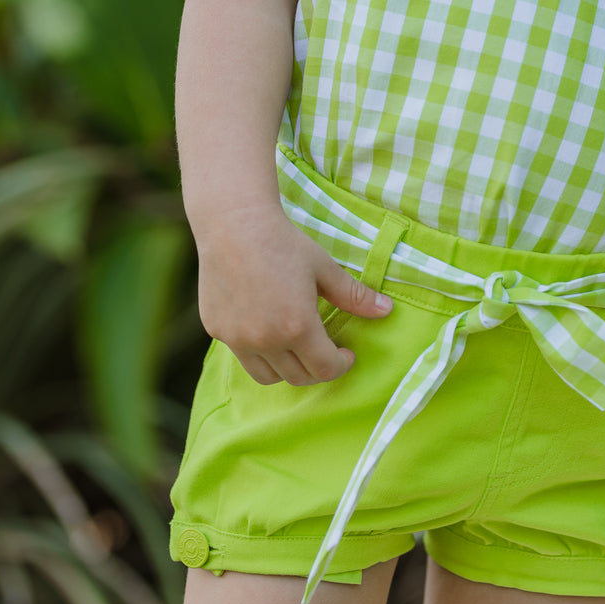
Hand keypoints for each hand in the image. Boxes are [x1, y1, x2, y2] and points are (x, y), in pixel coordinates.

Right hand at [195, 205, 392, 386]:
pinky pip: (243, 355)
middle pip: (298, 377)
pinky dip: (259, 351)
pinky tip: (267, 327)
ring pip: (268, 376)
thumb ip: (354, 296)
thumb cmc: (283, 243)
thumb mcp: (324, 268)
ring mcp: (237, 339)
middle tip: (325, 349)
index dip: (341, 365)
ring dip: (287, 368)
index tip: (346, 353)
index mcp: (297, 327)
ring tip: (296, 345)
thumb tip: (387, 310)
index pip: (324, 370)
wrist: (233, 226)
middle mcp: (265, 340)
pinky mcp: (218, 331)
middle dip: (317, 369)